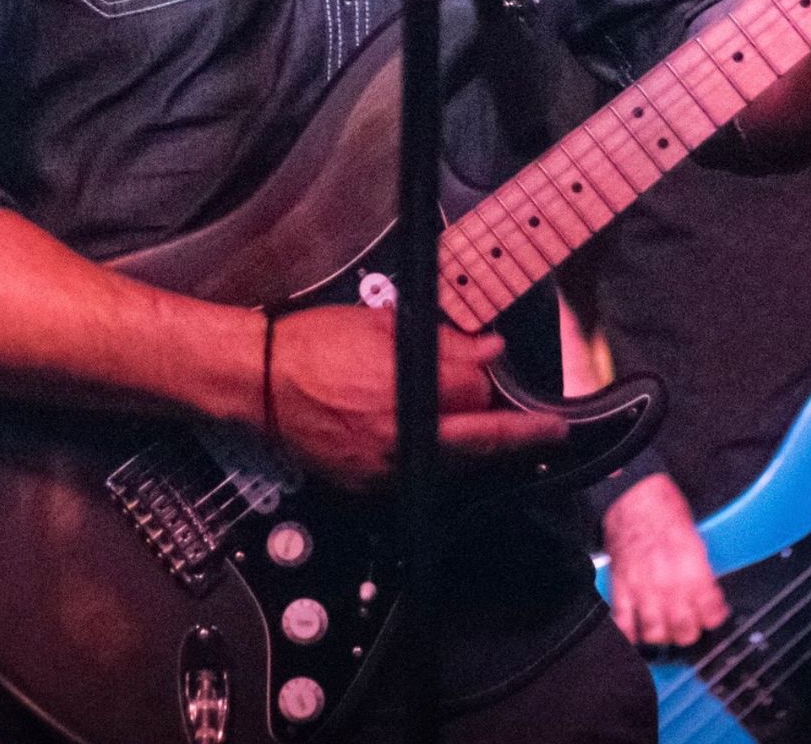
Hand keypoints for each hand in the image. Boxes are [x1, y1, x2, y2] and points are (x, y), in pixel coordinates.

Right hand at [268, 306, 565, 490]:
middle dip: (519, 434)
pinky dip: (434, 459)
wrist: (259, 380)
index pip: (474, 393)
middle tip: (551, 430)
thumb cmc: (314, 344)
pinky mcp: (365, 484)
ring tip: (502, 435)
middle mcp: (398, 435)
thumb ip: (442, 343)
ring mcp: (382, 466)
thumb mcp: (381, 325)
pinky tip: (440, 442)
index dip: (490, 380)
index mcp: (404, 389)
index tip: (502, 371)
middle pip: (477, 439)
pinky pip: (415, 474)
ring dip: (476, 447)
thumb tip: (486, 351)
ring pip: (450, 463)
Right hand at [603, 473, 728, 646]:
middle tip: (691, 625)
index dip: (715, 617)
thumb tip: (708, 590)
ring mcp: (642, 586)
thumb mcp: (696, 535)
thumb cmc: (664, 506)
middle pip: (684, 630)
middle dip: (691, 631)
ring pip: (656, 633)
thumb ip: (701, 568)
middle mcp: (668, 582)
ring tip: (666, 630)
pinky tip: (637, 633)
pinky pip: (623, 620)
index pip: (711, 613)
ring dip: (664, 636)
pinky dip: (630, 633)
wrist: (633, 492)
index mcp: (692, 569)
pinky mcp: (620, 584)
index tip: (713, 616)